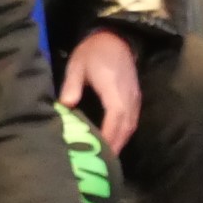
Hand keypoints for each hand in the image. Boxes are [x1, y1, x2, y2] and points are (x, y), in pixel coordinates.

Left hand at [59, 29, 143, 152]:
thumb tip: (66, 106)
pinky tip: (114, 143)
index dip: (108, 137)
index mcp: (113, 89)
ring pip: (130, 127)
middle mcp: (128, 97)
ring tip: (107, 159)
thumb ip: (71, 85)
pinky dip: (124, 134)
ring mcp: (134, 98)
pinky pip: (132, 121)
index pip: (114, 118)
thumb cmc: (94, 51)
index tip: (99, 153)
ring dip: (120, 142)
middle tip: (101, 165)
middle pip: (125, 128)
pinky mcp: (135, 99)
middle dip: (115, 146)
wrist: (116, 37)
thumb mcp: (77, 65)